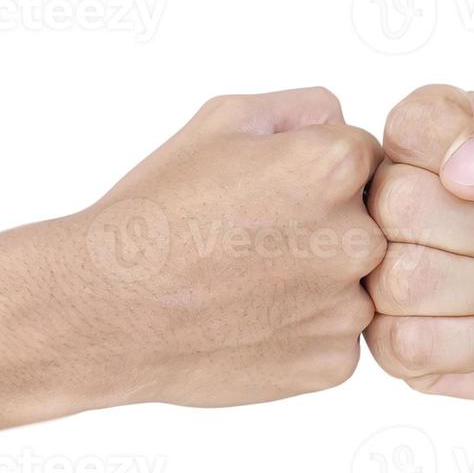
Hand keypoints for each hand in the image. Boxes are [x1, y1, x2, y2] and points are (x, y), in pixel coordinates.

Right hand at [70, 87, 385, 407]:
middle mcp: (359, 238)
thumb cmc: (156, 211)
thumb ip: (305, 109)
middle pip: (369, 222)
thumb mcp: (221, 120)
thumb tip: (347, 125)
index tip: (268, 193)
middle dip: (324, 227)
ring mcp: (349, 309)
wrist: (104, 309)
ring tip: (248, 284)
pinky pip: (336, 338)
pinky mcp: (334, 364)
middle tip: (256, 241)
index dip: (313, 171)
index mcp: (337, 166)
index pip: (364, 157)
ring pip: (356, 284)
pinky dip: (303, 331)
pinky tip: (250, 322)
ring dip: (317, 282)